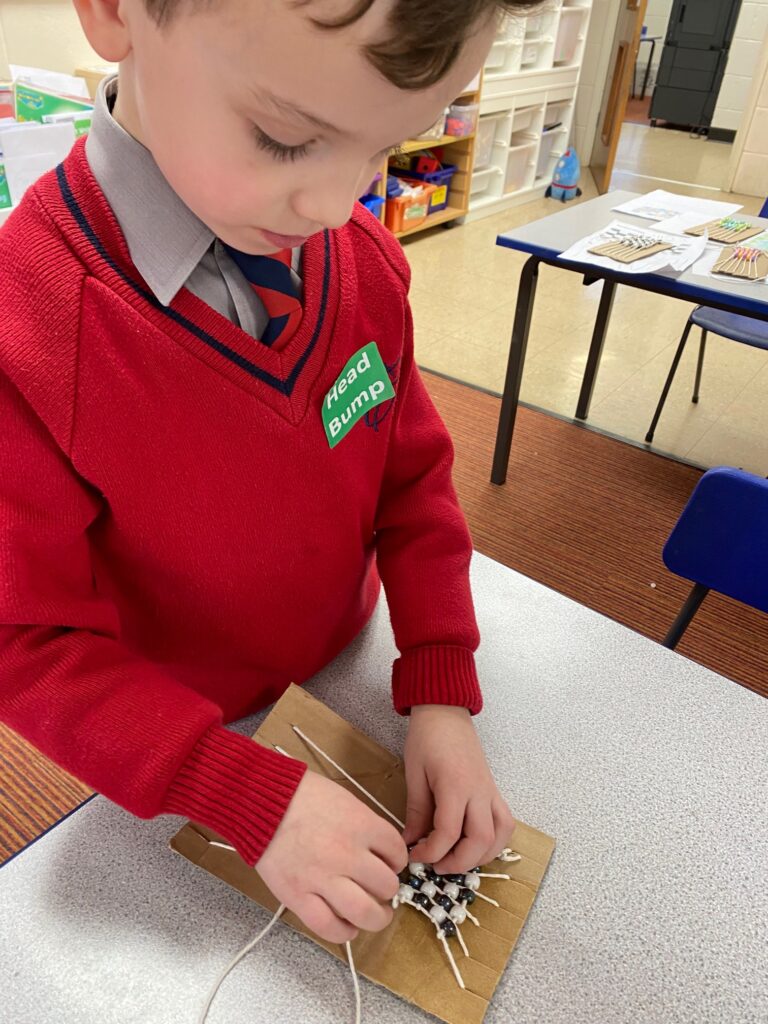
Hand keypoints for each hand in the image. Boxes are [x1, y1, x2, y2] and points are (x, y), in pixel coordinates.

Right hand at [256, 770, 407, 944]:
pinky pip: (329, 927)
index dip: (397, 861)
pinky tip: (347, 927)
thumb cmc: (300, 794)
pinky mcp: (298, 896)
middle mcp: (347, 854)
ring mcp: (322, 878)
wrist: (260, 801)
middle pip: (386, 885)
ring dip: (376, 918)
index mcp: (361, 825)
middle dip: (388, 890)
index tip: (390, 864)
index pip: (397, 852)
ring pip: (365, 913)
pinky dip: (344, 932)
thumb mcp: (343, 799)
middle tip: (382, 890)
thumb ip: (364, 824)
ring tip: (374, 915)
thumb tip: (380, 849)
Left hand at [402, 705, 514, 873]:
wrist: (445, 712)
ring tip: (457, 860)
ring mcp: (490, 791)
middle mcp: (479, 791)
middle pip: (480, 840)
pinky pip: (504, 822)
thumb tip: (412, 843)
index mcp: (455, 785)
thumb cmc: (426, 738)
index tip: (415, 856)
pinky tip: (476, 846)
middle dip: (458, 862)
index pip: (449, 833)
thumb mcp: (414, 774)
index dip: (431, 852)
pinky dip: (494, 841)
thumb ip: (417, 812)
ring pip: (500, 835)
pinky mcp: (493, 790)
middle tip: (436, 866)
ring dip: (481, 856)